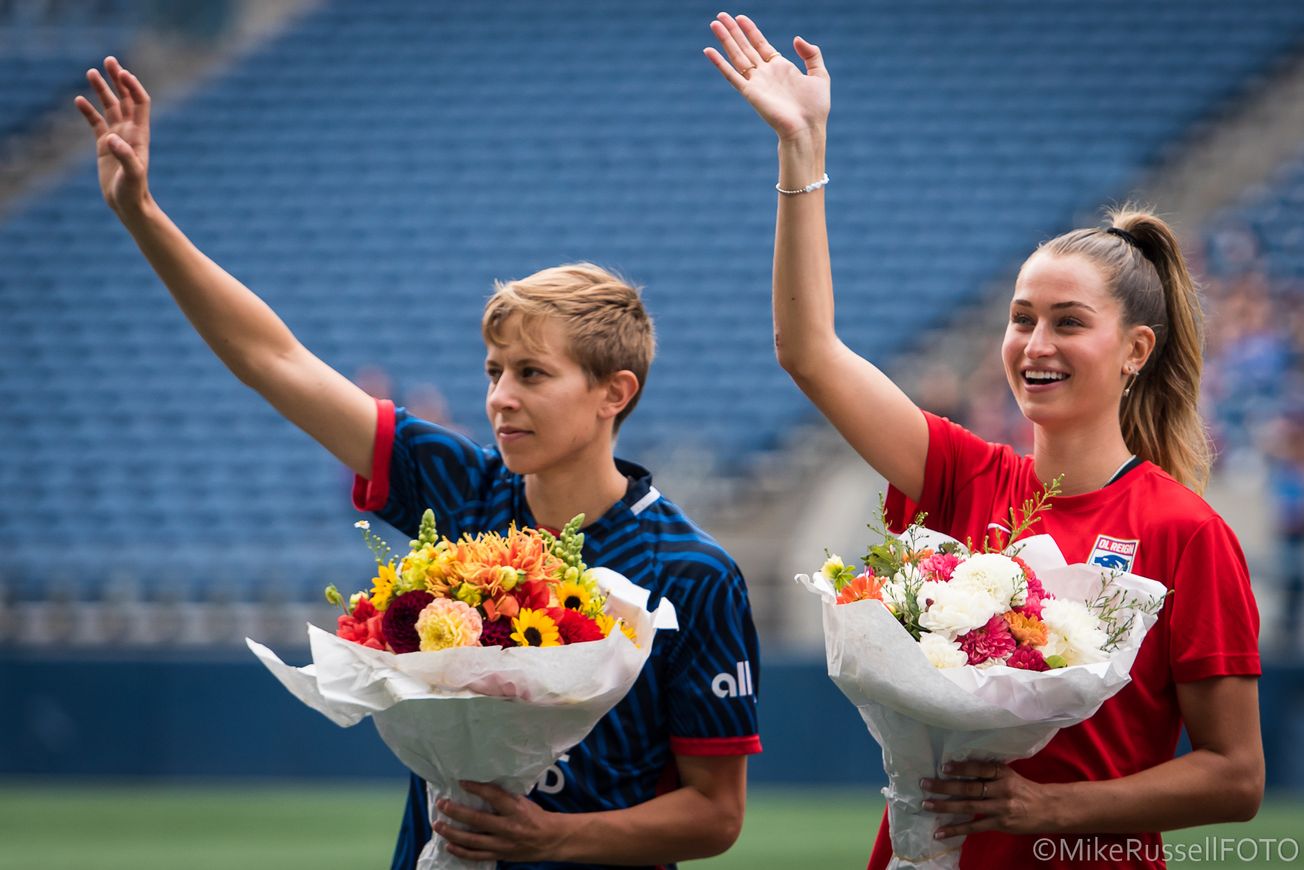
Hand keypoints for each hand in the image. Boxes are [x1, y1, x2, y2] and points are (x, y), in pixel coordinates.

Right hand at [74, 56, 151, 216]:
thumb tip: (112, 140)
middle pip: (125, 99)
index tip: (122, 73)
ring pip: (110, 107)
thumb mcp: (132, 175)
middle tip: (109, 60)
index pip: (140, 103)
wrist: (128, 204)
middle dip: (118, 80)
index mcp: (140, 135)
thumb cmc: (134, 191)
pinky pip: (96, 123)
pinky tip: (78, 100)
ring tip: (91, 72)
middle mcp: (130, 132)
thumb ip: (125, 157)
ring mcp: (117, 137)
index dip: (133, 87)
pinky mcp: (104, 146)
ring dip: (102, 90)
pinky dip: (88, 111)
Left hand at [432, 781, 569, 861]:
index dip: (477, 788)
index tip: (461, 782)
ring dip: (452, 833)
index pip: (494, 796)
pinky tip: (448, 845)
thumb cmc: (535, 817)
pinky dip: (461, 851)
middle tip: (442, 804)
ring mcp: (503, 844)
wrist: (550, 840)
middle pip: (478, 820)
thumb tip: (480, 787)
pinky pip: (477, 856)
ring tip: (438, 825)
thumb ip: (504, 797)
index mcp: (516, 809)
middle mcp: (509, 827)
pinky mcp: (500, 855)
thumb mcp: (523, 802)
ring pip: (473, 840)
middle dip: (456, 812)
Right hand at [704, 13, 829, 140]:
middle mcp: (765, 74)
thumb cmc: (815, 107)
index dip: (750, 30)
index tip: (740, 17)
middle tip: (720, 15)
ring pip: (737, 56)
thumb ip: (811, 54)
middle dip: (733, 31)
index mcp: (780, 68)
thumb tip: (796, 38)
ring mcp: (756, 83)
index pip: (761, 44)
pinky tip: (709, 51)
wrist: (807, 128)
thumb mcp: (819, 74)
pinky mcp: (750, 93)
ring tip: (715, 24)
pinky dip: (720, 63)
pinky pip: (731, 75)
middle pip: (745, 47)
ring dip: (725, 40)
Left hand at [921, 760, 1052, 839]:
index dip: (962, 768)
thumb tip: (959, 768)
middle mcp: (1001, 789)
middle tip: (925, 783)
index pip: (980, 769)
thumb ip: (988, 772)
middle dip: (945, 786)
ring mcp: (1000, 808)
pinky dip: (955, 829)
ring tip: (927, 804)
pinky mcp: (999, 824)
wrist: (1047, 809)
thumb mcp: (1009, 774)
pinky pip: (974, 827)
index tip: (943, 767)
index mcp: (1003, 773)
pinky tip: (940, 832)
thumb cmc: (1023, 788)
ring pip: (969, 807)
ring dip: (945, 806)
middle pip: (969, 788)